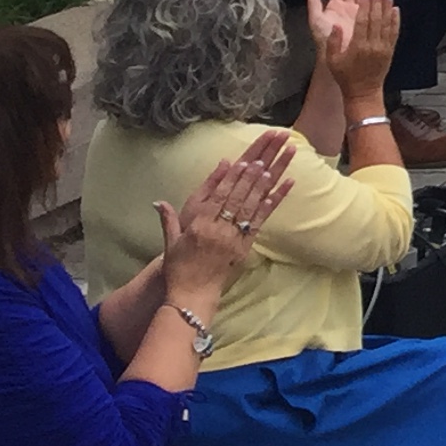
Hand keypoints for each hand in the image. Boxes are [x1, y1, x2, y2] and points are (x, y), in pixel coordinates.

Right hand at [157, 129, 296, 304]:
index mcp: (198, 226)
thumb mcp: (170, 242)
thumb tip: (159, 202)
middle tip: (266, 151)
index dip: (229, 178)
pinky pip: (262, 219)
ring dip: (265, 181)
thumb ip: (168, 219)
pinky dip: (274, 200)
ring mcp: (234, 237)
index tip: (240, 160)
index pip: (217, 196)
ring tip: (276, 161)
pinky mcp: (245, 245)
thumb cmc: (179, 267)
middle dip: (252, 171)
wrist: (191, 294)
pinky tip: (287, 183)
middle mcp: (218, 229)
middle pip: (238, 195)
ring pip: (252, 204)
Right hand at [311, 0, 396, 94]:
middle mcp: (373, 45)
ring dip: (387, 6)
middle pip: (376, 18)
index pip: (362, 21)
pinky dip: (395, 20)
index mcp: (358, 46)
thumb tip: (335, 24)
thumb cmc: (345, 77)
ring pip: (386, 23)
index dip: (365, 5)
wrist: (364, 92)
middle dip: (377, 0)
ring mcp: (384, 47)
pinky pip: (394, 32)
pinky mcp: (390, 50)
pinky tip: (395, 9)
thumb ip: (333, 42)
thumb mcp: (333, 61)